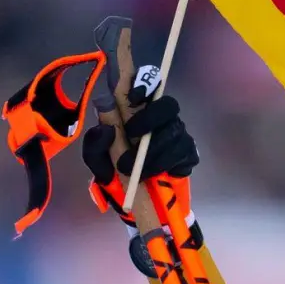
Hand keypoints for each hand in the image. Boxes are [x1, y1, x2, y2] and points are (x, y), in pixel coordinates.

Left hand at [78, 17, 196, 221]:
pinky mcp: (189, 154)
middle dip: (150, 118)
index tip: (133, 96)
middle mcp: (160, 119)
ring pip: (174, 131)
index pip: (147, 84)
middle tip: (131, 135)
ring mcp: (177, 135)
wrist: (134, 200)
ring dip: (153, 151)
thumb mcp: (97, 160)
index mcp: (137, 112)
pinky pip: (184, 153)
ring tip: (136, 171)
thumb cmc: (114, 171)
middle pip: (168, 104)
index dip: (144, 83)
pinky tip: (156, 174)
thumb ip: (95, 144)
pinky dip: (166, 164)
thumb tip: (105, 128)